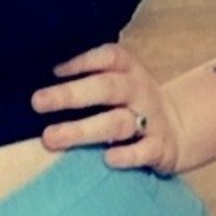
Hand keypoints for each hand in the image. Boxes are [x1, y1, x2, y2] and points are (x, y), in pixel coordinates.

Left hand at [31, 43, 182, 173]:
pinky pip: (145, 151)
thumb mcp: (118, 83)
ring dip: (83, 130)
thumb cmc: (131, 104)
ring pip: (117, 123)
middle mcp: (139, 92)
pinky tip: (107, 159)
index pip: (109, 56)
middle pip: (107, 88)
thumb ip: (88, 80)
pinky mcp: (160, 148)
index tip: (52, 70)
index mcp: (128, 71)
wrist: (179, 129)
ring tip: (51, 137)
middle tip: (37, 102)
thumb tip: (36, 79)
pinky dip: (128, 155)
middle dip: (71, 95)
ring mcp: (151, 120)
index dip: (82, 60)